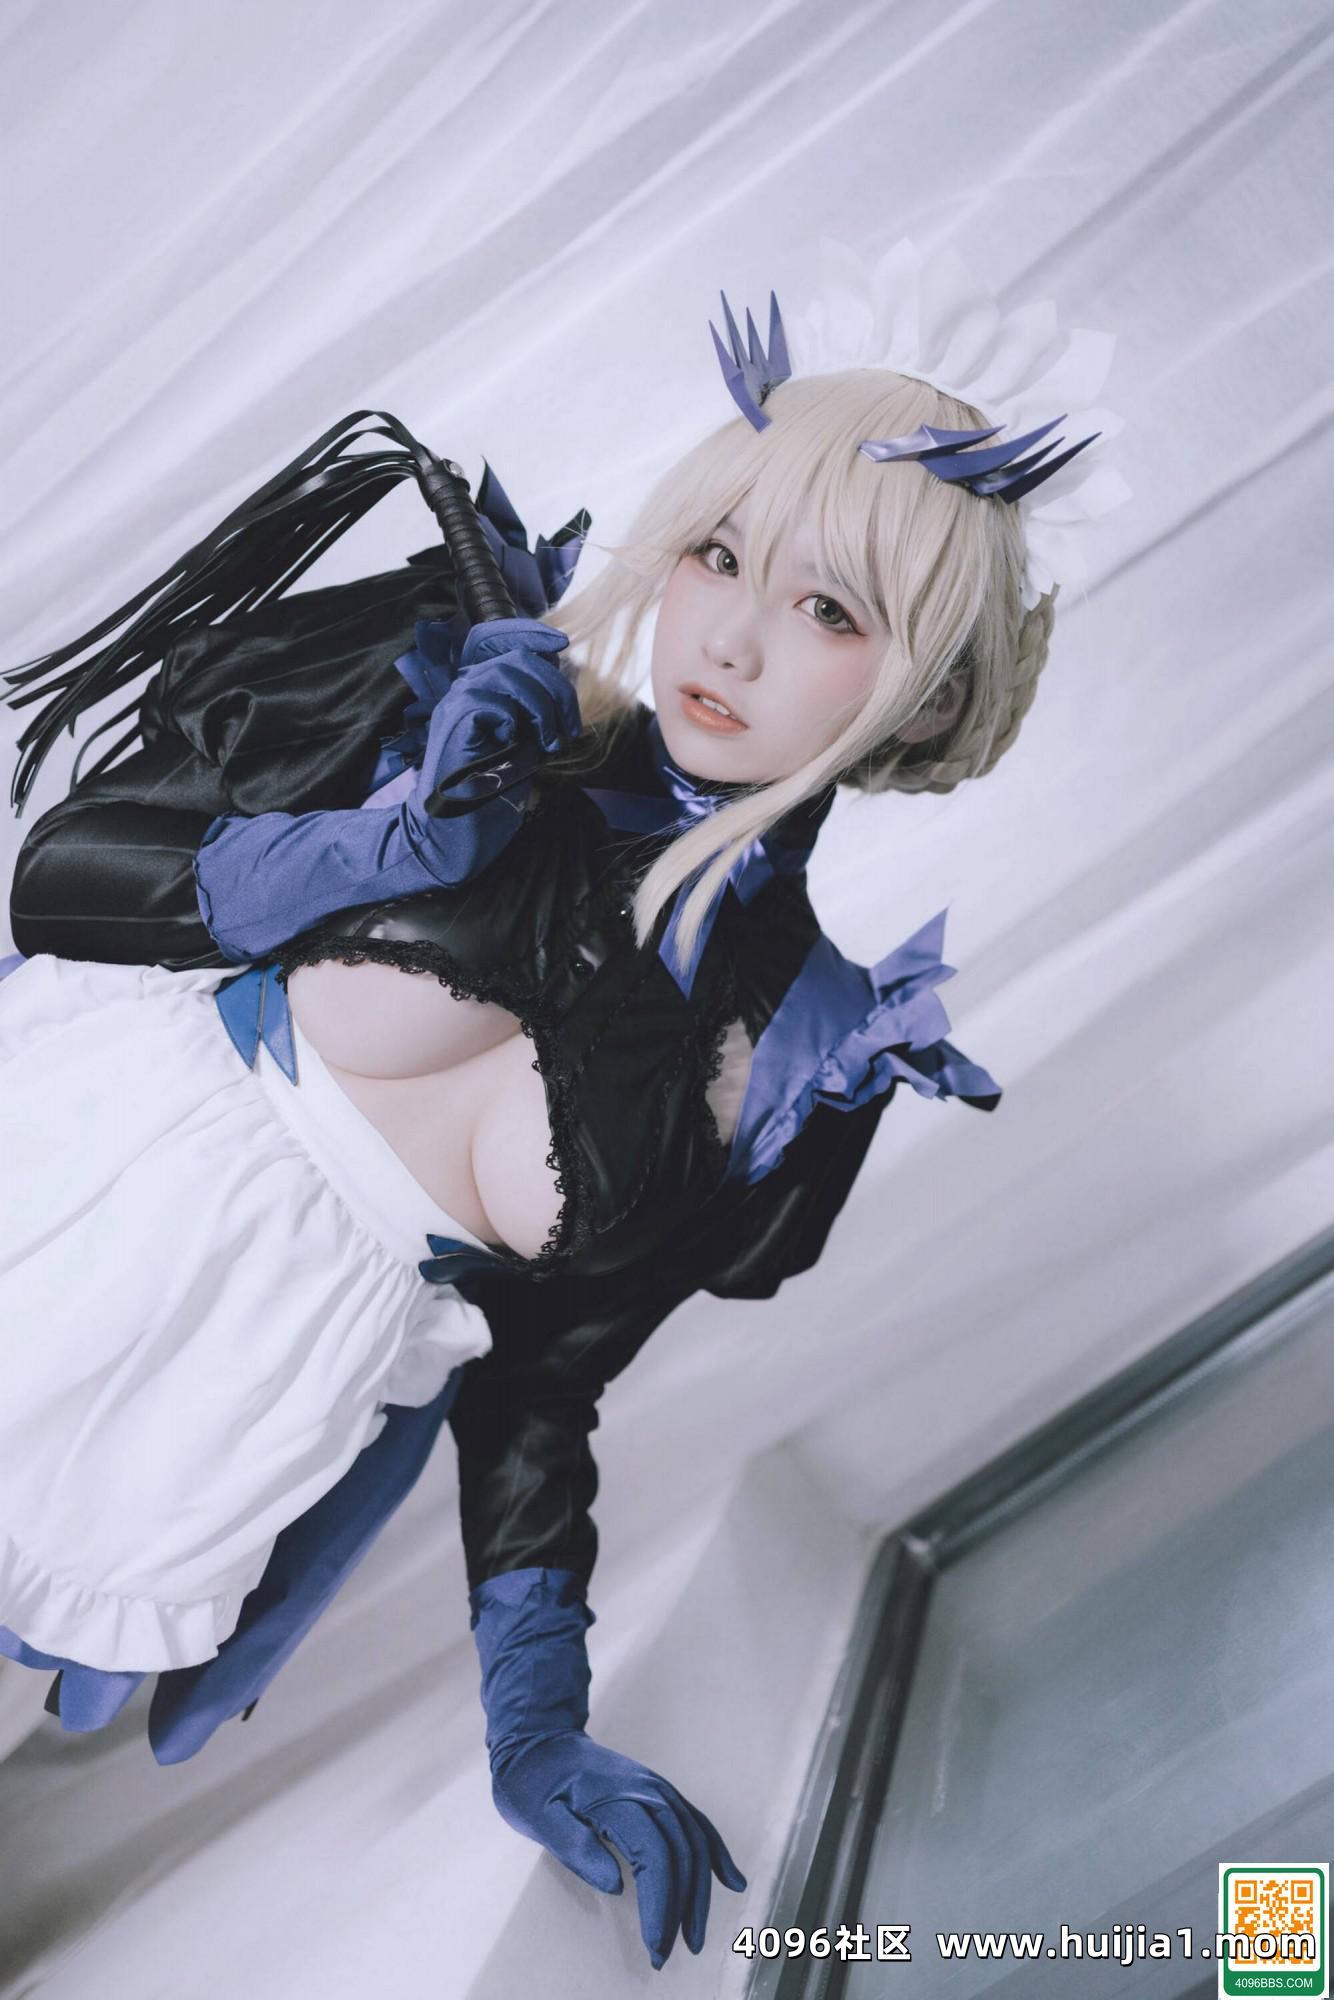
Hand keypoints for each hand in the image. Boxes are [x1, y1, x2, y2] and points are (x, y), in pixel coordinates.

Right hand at [416, 617, 579, 804]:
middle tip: (567, 729)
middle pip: (518, 656)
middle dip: (556, 688)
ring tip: (549, 743)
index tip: (560, 644)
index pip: (498, 639)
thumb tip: (558, 679)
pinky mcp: (455, 721)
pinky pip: (494, 702)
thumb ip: (533, 708)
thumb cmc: (491, 790)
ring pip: (507, 672)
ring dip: (542, 707)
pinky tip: (514, 747)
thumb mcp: (524, 740)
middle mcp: (465, 689)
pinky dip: (514, 723)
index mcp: (480, 690)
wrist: (459, 831)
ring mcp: (456, 702)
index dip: (529, 632)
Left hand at [491, 1728, 746, 1969]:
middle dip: (682, 1907)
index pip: (654, 1856)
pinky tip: (730, 1880)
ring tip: (693, 1936)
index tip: (655, 1945)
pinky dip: (715, 1853)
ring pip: (695, 1841)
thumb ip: (575, 1846)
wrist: (539, 1738)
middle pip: (682, 1852)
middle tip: (666, 1955)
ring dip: (700, 1891)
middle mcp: (648, 1790)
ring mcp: (657, 1788)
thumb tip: (615, 1885)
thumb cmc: (531, 1782)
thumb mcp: (538, 1816)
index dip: (660, 1904)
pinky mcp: (658, 1792)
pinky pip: (696, 1823)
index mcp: (617, 1798)